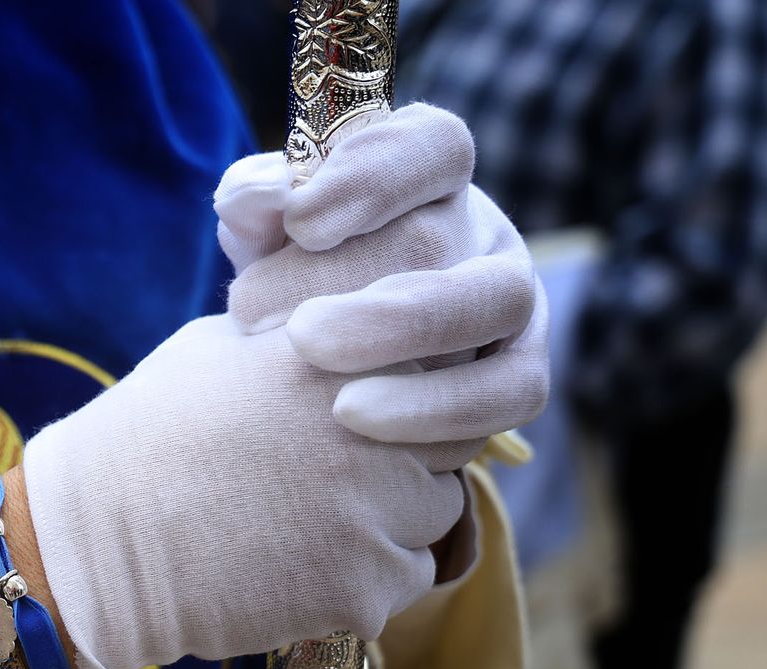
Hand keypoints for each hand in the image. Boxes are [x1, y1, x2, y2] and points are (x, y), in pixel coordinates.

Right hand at [21, 315, 466, 668]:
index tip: (360, 415)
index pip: (434, 364)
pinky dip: (366, 578)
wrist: (96, 544)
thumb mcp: (221, 346)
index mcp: (339, 351)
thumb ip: (308, 335)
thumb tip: (365, 330)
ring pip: (433, 514)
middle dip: (405, 456)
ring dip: (390, 519)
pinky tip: (296, 564)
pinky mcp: (364, 584)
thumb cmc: (148, 437)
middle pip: (449, 440)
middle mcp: (373, 424)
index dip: (403, 392)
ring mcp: (375, 509)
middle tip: (328, 476)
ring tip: (304, 520)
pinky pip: (406, 579)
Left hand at [216, 103, 548, 472]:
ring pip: (497, 303)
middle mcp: (480, 227)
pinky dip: (438, 408)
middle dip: (352, 278)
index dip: (369, 177)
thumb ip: (257, 209)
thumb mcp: (266, 234)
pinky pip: (511, 390)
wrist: (321, 365)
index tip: (297, 221)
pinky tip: (355, 420)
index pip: (428, 145)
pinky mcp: (522, 370)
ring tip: (322, 380)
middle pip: (445, 234)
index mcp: (427, 171)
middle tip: (276, 320)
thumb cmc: (292, 276)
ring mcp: (512, 297)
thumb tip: (250, 196)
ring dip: (403, 338)